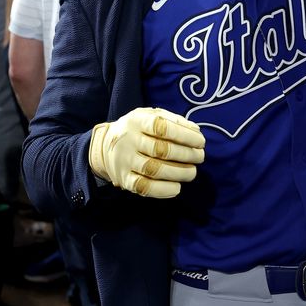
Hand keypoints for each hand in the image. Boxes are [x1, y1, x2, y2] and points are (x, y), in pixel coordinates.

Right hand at [88, 107, 205, 197]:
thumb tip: (196, 131)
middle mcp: (128, 140)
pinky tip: (177, 187)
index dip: (184, 135)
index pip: (162, 127)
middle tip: (200, 157)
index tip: (200, 141)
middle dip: (186, 155)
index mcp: (137, 121)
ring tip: (192, 172)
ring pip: (154, 169)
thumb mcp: (151, 116)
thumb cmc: (138, 129)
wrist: (105, 145)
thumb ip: (173, 120)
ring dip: (178, 173)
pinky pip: (144, 187)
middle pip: (161, 150)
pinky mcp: (124, 179)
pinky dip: (163, 190)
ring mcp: (125, 161)